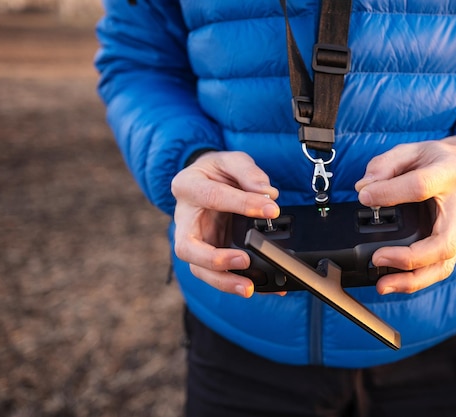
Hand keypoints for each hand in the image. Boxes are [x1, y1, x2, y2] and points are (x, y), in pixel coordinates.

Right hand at [171, 151, 278, 297]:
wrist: (207, 180)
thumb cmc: (217, 171)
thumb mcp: (232, 160)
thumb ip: (249, 173)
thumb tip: (268, 194)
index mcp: (188, 187)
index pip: (212, 196)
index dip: (242, 204)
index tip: (271, 210)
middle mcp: (184, 219)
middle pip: (187, 248)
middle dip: (215, 259)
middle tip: (244, 261)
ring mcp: (193, 241)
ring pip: (198, 269)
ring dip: (223, 281)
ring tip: (249, 287)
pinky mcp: (205, 255)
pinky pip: (217, 274)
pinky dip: (236, 283)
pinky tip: (260, 287)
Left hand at [355, 135, 455, 293]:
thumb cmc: (436, 159)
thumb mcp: (410, 149)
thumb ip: (385, 165)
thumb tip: (364, 188)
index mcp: (451, 173)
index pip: (421, 186)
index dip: (389, 193)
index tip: (365, 197)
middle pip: (443, 243)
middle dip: (409, 258)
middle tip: (377, 259)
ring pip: (443, 266)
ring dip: (412, 280)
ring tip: (383, 285)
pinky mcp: (455, 244)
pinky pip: (438, 269)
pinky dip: (415, 280)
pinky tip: (393, 282)